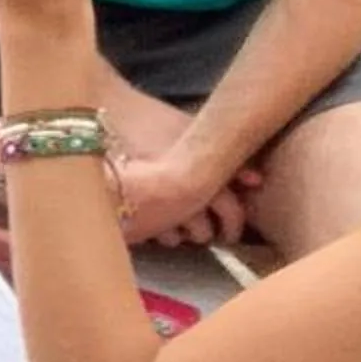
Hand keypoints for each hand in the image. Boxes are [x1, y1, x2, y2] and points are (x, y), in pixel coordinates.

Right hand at [100, 88, 262, 248]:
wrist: (104, 125)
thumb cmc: (149, 122)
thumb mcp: (193, 135)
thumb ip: (225, 158)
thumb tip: (257, 180)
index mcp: (204, 179)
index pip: (232, 214)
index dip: (233, 225)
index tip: (230, 231)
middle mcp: (184, 202)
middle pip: (203, 233)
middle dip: (205, 232)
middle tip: (203, 229)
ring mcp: (157, 214)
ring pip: (177, 239)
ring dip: (179, 232)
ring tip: (173, 217)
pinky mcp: (135, 223)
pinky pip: (154, 238)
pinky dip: (157, 230)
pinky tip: (153, 215)